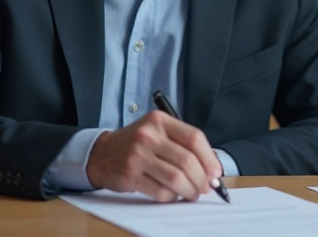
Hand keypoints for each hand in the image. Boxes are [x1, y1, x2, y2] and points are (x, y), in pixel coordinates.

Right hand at [86, 111, 221, 201]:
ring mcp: (137, 155)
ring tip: (193, 194)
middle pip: (187, 160)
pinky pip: (160, 191)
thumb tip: (212, 167)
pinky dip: (172, 197)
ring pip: (176, 178)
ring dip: (190, 190)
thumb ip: (183, 144)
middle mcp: (148, 135)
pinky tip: (173, 195)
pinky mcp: (130, 175)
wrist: (101, 153)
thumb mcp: (158, 132)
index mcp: (160, 121)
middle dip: (202, 178)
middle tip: (207, 187)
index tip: (216, 172)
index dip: (210, 158)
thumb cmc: (136, 144)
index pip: (194, 138)